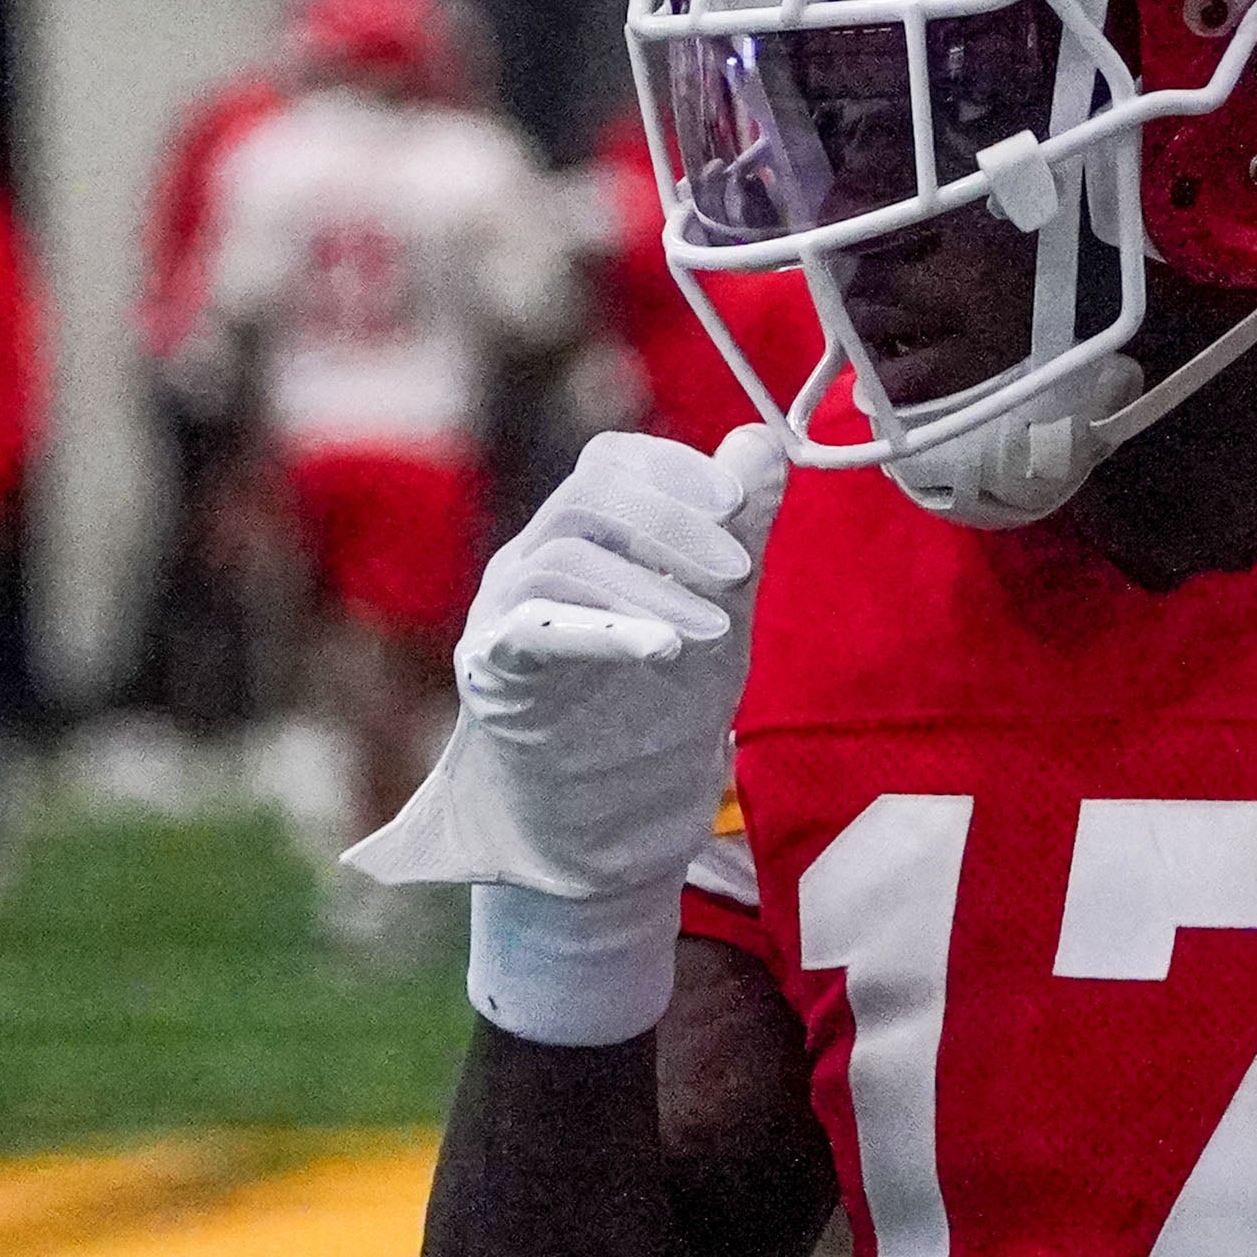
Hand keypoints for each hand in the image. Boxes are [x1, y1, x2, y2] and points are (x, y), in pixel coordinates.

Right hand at [347, 424, 785, 901]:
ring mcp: (504, 613)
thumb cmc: (653, 704)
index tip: (737, 501)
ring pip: (563, 559)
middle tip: (739, 570)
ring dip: (651, 587)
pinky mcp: (493, 672)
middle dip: (672, 524)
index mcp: (582, 536)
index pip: (609, 463)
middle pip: (586, 497)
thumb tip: (763, 444)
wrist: (609, 812)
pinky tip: (661, 645)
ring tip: (717, 629)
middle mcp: (532, 560)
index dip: (673, 469)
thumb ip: (737, 529)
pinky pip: (529, 629)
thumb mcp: (718, 607)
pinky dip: (599, 629)